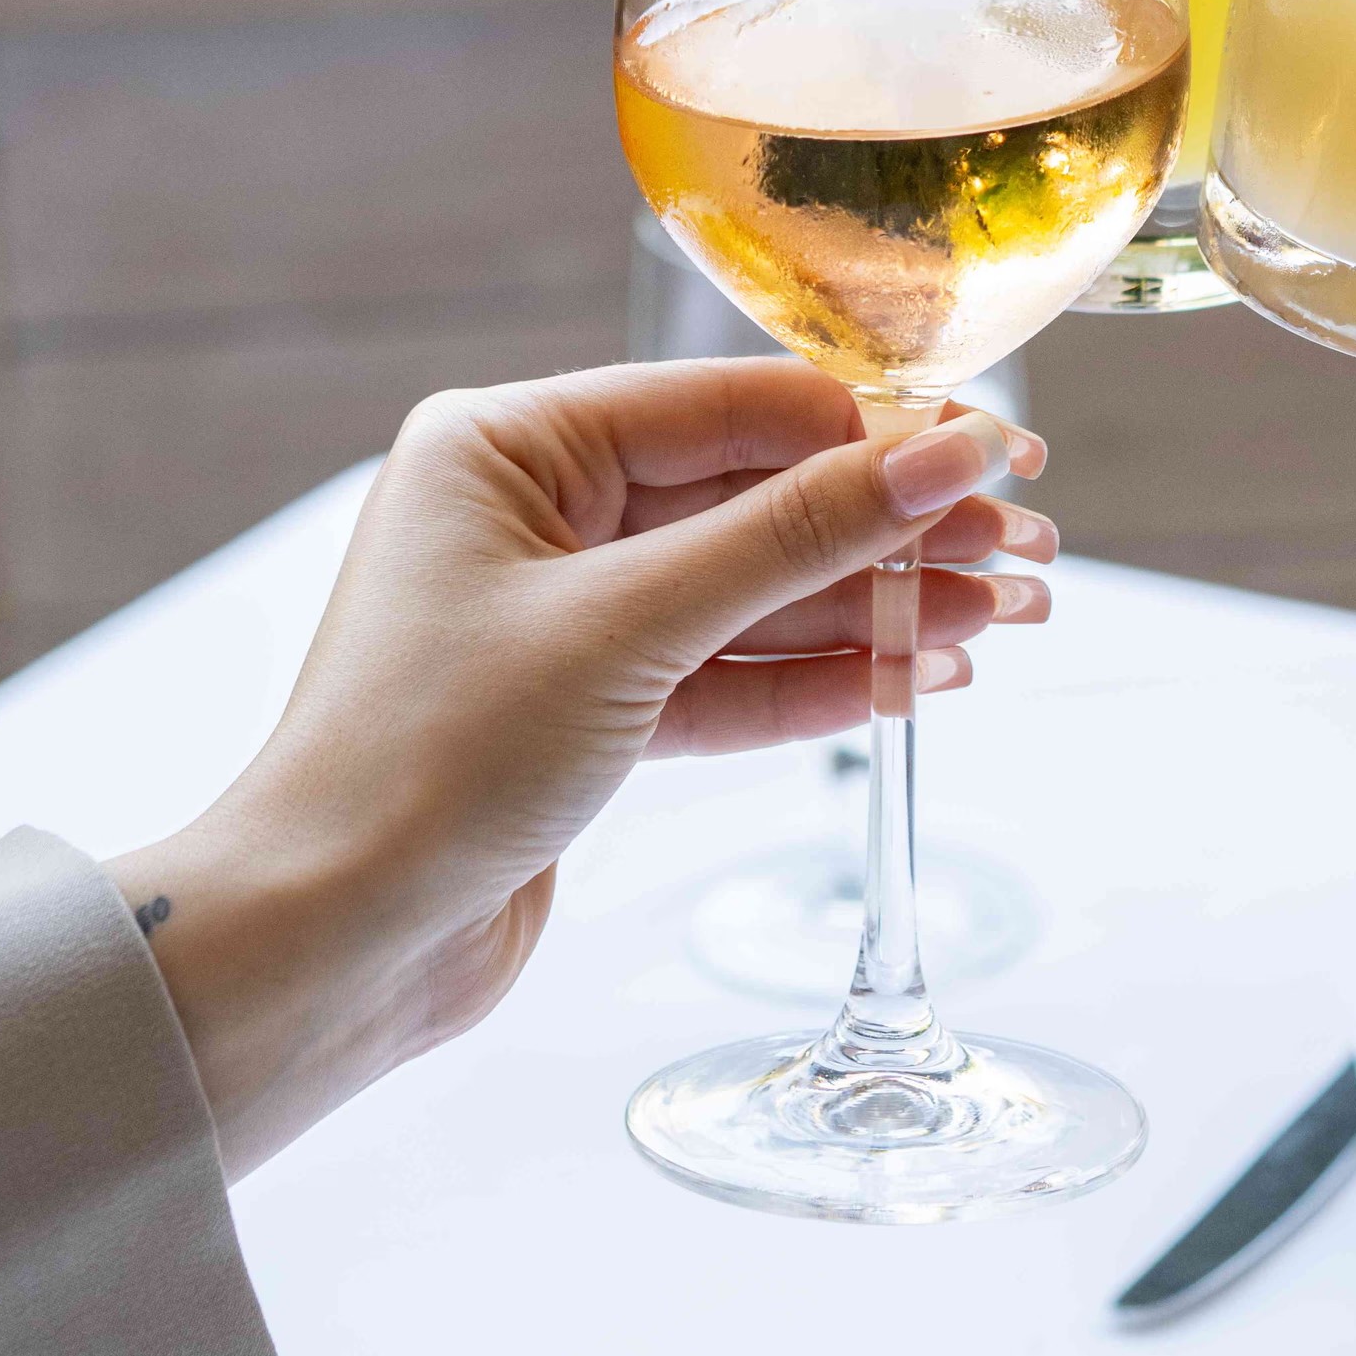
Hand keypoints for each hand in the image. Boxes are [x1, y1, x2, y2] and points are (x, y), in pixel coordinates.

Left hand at [111, 361, 1051, 1174]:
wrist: (326, 947)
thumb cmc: (428, 760)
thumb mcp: (632, 626)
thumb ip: (798, 536)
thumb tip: (948, 452)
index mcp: (506, 445)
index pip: (730, 409)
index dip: (876, 432)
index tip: (998, 451)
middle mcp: (530, 515)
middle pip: (755, 500)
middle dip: (893, 531)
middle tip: (1029, 546)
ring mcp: (559, 618)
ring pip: (753, 593)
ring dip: (879, 609)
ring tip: (1012, 615)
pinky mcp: (583, 715)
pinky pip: (725, 674)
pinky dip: (820, 680)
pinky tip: (922, 676)